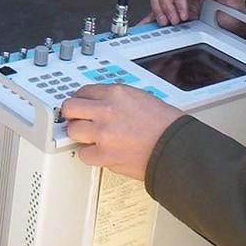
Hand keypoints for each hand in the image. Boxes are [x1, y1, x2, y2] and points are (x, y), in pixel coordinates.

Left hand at [61, 84, 181, 180]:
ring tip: (88, 136)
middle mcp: (106, 110)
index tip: (80, 104)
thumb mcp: (140, 97)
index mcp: (116, 93)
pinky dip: (90, 154)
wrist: (174, 147)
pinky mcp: (104, 155)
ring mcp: (103, 133)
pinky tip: (98, 151)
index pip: (84, 91)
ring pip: (73, 130)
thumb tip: (104, 103)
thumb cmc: (165, 124)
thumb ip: (118, 99)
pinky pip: (84, 154)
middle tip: (75, 118)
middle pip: (71, 108)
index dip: (80, 99)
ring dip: (80, 134)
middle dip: (72, 114)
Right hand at [141, 0, 244, 26]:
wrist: (235, 26)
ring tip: (166, 21)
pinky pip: (157, 3)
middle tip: (174, 20)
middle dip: (167, 5)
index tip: (183, 14)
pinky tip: (150, 22)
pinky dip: (152, 13)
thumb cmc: (234, 11)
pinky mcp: (175, 4)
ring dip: (159, 7)